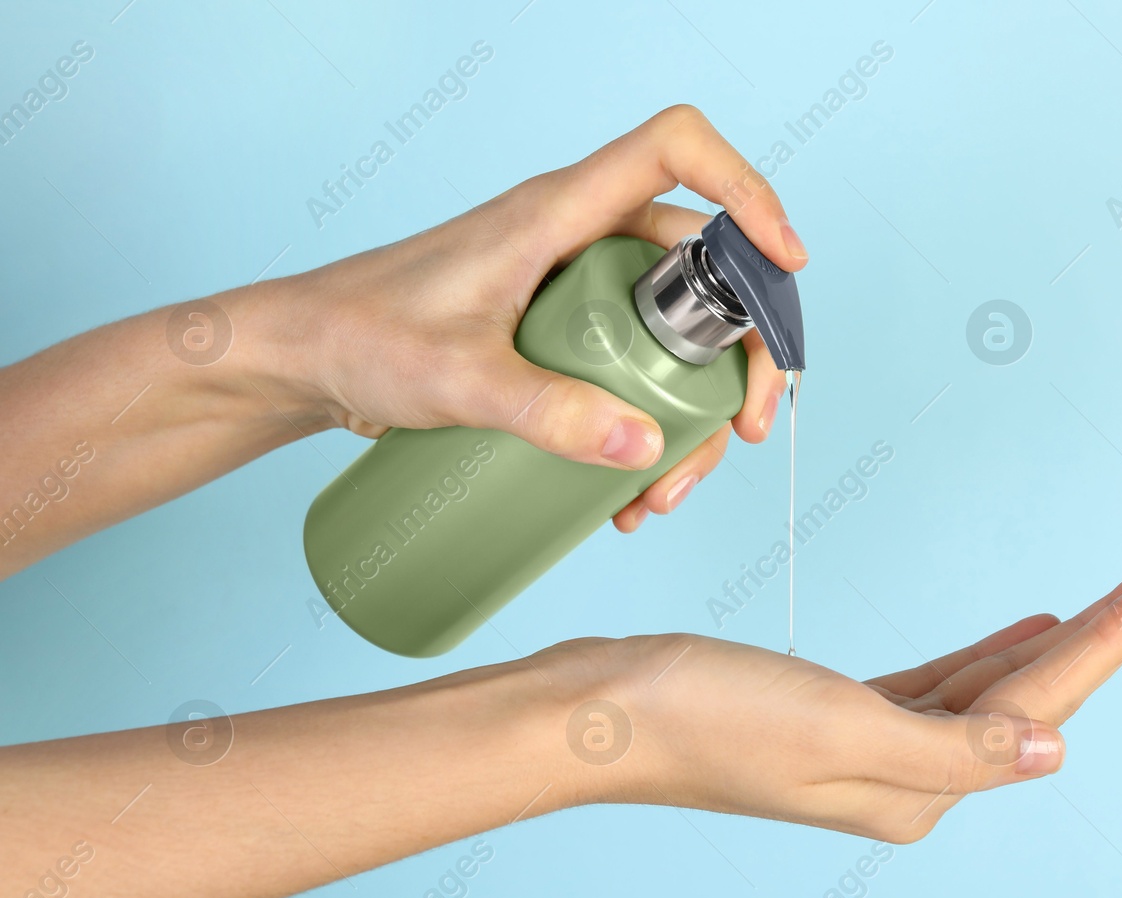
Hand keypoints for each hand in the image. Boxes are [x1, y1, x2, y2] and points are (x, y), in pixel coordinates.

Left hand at [248, 104, 806, 531]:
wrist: (301, 360)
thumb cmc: (359, 336)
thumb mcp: (458, 380)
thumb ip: (548, 414)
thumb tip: (646, 448)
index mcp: (557, 211)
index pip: (674, 150)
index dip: (746, 190)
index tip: (786, 263)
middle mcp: (576, 239)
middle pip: (701, 265)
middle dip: (740, 350)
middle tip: (742, 428)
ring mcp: (570, 289)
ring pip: (673, 331)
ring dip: (693, 410)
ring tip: (666, 490)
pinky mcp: (557, 336)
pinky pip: (633, 368)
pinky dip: (649, 425)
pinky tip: (629, 489)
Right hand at [539, 569, 1121, 840]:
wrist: (597, 715)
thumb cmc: (703, 718)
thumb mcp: (840, 729)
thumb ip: (954, 747)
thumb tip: (1050, 752)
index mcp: (918, 787)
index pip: (1042, 702)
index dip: (1115, 638)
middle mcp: (906, 776)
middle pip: (1030, 693)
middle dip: (1103, 634)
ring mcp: (871, 746)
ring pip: (990, 685)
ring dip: (1052, 640)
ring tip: (1114, 598)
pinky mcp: (836, 715)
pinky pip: (939, 683)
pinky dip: (986, 654)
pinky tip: (1019, 631)